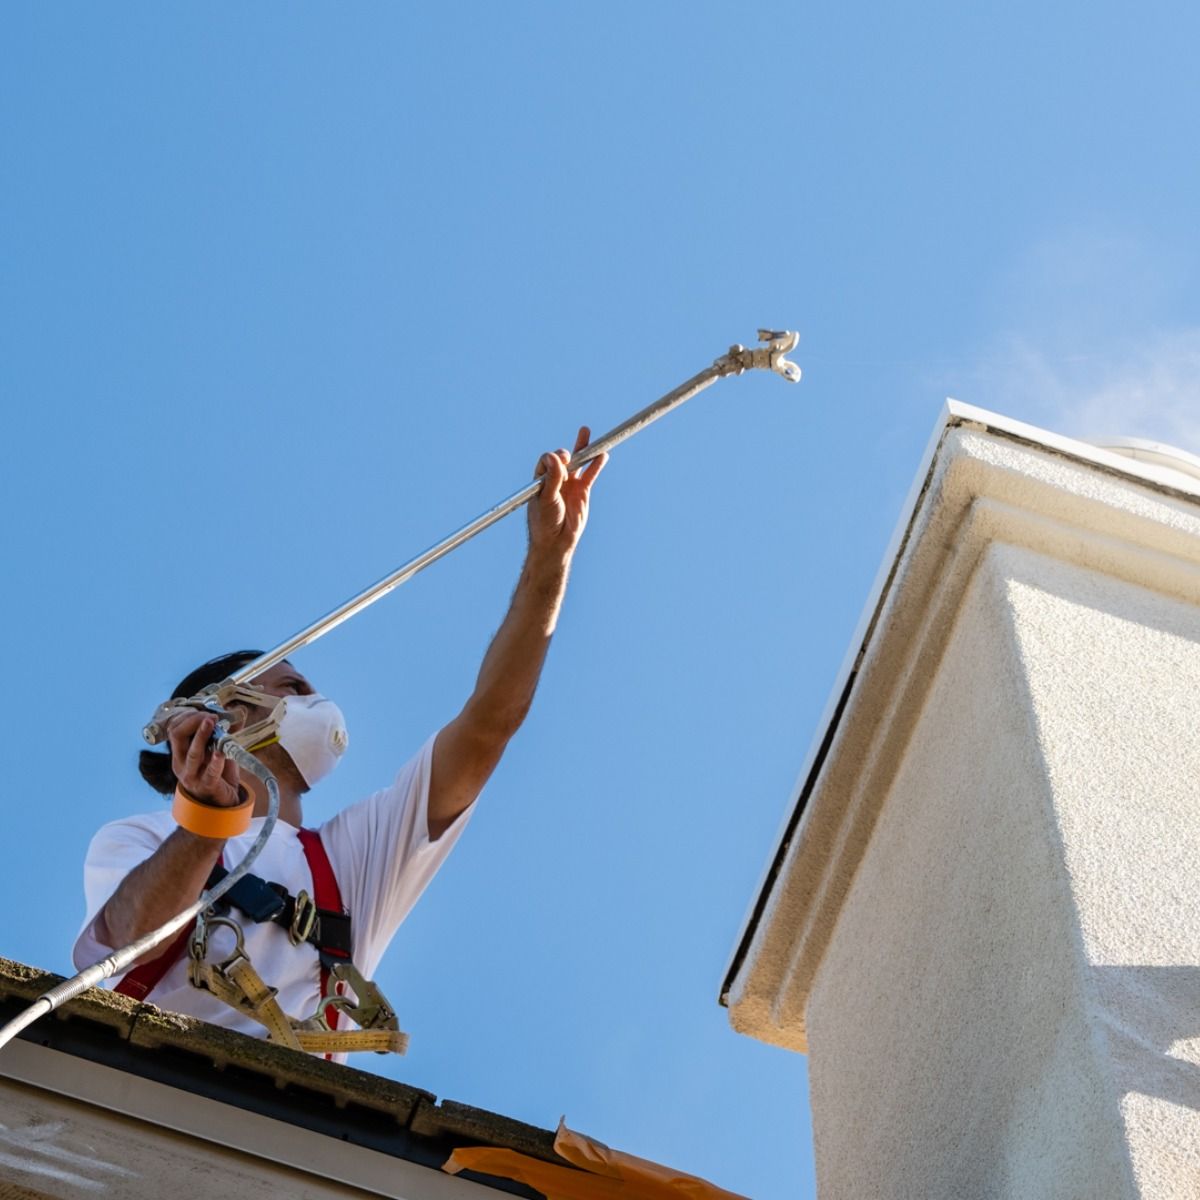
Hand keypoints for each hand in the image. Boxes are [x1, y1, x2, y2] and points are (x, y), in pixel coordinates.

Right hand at [166, 711, 242, 807]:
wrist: (221, 800)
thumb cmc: (217, 772)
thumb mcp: (217, 749)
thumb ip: (224, 732)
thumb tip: (238, 711)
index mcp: (180, 753)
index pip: (175, 730)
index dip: (188, 717)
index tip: (204, 711)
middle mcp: (182, 763)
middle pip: (179, 737)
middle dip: (193, 722)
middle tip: (210, 716)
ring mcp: (192, 776)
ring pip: (193, 754)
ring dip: (202, 736)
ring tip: (212, 723)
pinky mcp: (206, 785)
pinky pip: (210, 773)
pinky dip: (216, 762)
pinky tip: (220, 752)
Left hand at [528, 426, 606, 556]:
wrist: (555, 541)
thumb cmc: (544, 521)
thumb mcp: (545, 498)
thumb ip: (552, 478)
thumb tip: (556, 457)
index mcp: (542, 479)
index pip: (547, 460)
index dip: (554, 459)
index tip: (560, 464)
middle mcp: (556, 478)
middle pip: (563, 457)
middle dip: (568, 450)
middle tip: (571, 450)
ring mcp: (570, 484)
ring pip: (578, 462)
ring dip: (582, 447)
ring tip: (584, 431)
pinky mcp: (582, 491)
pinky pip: (590, 474)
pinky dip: (596, 464)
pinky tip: (602, 454)